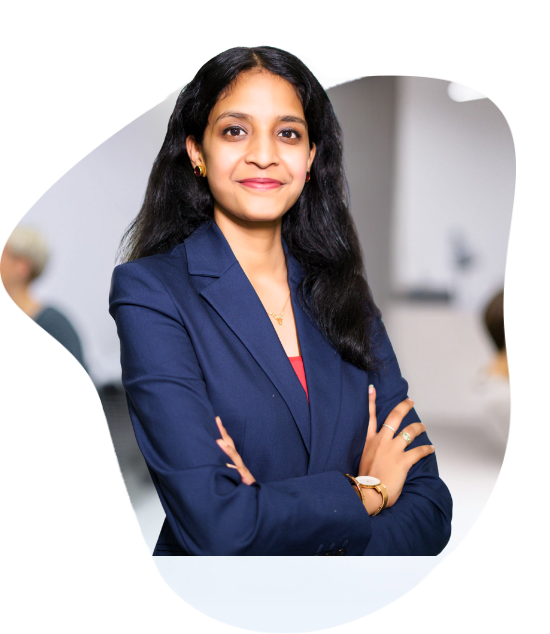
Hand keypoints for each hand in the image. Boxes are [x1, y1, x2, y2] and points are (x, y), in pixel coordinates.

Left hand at [215, 416, 255, 484]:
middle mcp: (238, 462)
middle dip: (224, 433)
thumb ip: (223, 464)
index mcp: (233, 459)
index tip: (216, 418)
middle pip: (230, 445)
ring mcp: (241, 470)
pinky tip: (227, 466)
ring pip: (234, 458)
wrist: (254, 496)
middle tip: (217, 421)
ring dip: (227, 450)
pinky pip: (238, 474)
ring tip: (218, 441)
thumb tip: (214, 454)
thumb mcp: (230, 472)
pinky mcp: (244, 480)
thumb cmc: (239, 484)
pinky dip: (233, 470)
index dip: (222, 431)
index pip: (227, 442)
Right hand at [357, 386, 433, 508]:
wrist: (368, 492)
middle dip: (403, 406)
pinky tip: (431, 448)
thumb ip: (371, 452)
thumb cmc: (365, 480)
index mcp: (369, 441)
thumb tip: (377, 454)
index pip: (370, 416)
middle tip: (410, 402)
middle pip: (394, 417)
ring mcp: (393, 449)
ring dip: (419, 427)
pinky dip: (427, 449)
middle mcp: (382, 441)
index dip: (371, 401)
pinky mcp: (403, 460)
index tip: (372, 389)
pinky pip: (419, 451)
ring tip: (423, 427)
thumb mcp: (363, 460)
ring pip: (410, 431)